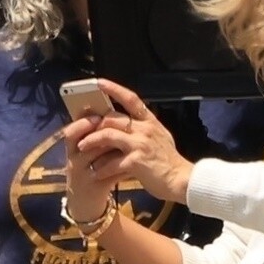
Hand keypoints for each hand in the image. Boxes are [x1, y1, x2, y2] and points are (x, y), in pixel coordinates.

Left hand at [62, 79, 194, 209]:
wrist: (180, 180)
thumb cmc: (169, 162)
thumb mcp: (161, 137)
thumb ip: (145, 128)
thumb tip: (131, 121)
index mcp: (150, 122)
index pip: (131, 98)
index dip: (114, 89)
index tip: (99, 83)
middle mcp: (144, 129)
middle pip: (112, 118)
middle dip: (94, 123)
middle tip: (82, 129)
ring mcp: (140, 144)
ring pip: (107, 135)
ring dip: (91, 141)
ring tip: (82, 147)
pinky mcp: (136, 162)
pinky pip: (111, 162)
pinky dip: (101, 168)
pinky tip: (95, 172)